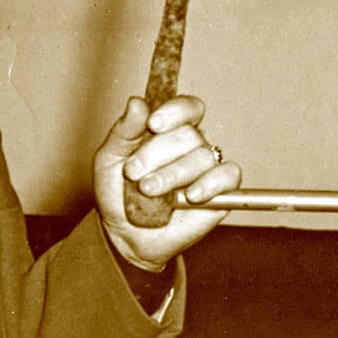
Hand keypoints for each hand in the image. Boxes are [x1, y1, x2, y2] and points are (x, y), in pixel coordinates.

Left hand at [92, 95, 240, 269]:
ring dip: (174, 174)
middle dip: (158, 154)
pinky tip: (190, 195)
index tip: (154, 124)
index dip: (174, 112)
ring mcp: (207, 168)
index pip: (187, 107)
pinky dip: (211, 183)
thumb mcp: (110, 159)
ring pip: (203, 156)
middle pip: (189, 134)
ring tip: (150, 190)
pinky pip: (228, 176)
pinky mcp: (220, 192)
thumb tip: (137, 102)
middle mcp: (192, 145)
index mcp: (169, 130)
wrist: (124, 235)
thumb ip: (123, 130)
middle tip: (134, 174)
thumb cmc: (118, 193)